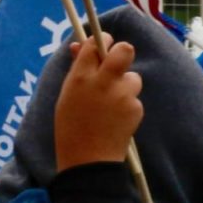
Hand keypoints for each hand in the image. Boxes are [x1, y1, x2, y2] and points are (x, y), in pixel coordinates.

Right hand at [55, 35, 143, 171]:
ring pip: (133, 77)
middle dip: (123, 52)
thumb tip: (79, 46)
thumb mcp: (67, 95)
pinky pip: (134, 98)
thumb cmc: (71, 128)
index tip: (102, 47)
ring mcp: (122, 95)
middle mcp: (103, 81)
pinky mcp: (135, 108)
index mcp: (80, 77)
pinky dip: (128, 105)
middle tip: (118, 63)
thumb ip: (77, 69)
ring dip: (125, 85)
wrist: (88, 161)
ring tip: (112, 104)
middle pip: (124, 50)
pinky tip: (117, 119)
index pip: (95, 43)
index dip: (101, 42)